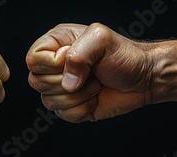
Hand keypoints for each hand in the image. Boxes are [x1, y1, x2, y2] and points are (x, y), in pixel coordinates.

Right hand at [26, 23, 154, 122]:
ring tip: (94, 84)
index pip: (33, 59)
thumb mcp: (101, 39)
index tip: (72, 59)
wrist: (143, 78)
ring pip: (48, 101)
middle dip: (67, 82)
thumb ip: (78, 54)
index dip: (52, 64)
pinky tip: (94, 97)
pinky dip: (83, 109)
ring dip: (78, 96)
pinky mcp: (70, 107)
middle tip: (89, 73)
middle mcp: (54, 66)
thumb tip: (67, 81)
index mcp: (55, 44)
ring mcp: (61, 88)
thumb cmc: (124, 55)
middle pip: (36, 82)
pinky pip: (63, 115)